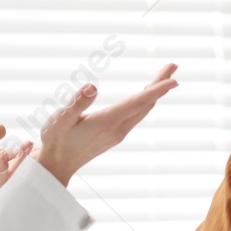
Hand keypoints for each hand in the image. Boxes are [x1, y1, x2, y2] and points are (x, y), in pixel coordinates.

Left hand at [0, 125, 34, 208]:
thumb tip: (4, 128)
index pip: (11, 155)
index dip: (23, 150)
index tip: (35, 143)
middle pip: (13, 168)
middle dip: (25, 159)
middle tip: (37, 149)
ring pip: (6, 177)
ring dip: (16, 166)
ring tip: (25, 154)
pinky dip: (1, 174)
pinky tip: (4, 160)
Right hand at [33, 64, 178, 185]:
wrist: (56, 165)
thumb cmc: (55, 139)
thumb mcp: (60, 119)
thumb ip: (76, 103)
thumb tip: (92, 87)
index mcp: (107, 121)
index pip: (138, 102)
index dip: (157, 90)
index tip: (174, 79)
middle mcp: (117, 128)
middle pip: (146, 104)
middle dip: (161, 84)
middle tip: (173, 65)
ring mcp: (118, 133)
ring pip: (143, 110)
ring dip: (155, 93)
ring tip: (165, 77)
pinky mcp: (115, 135)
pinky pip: (137, 115)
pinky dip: (146, 101)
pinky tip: (146, 95)